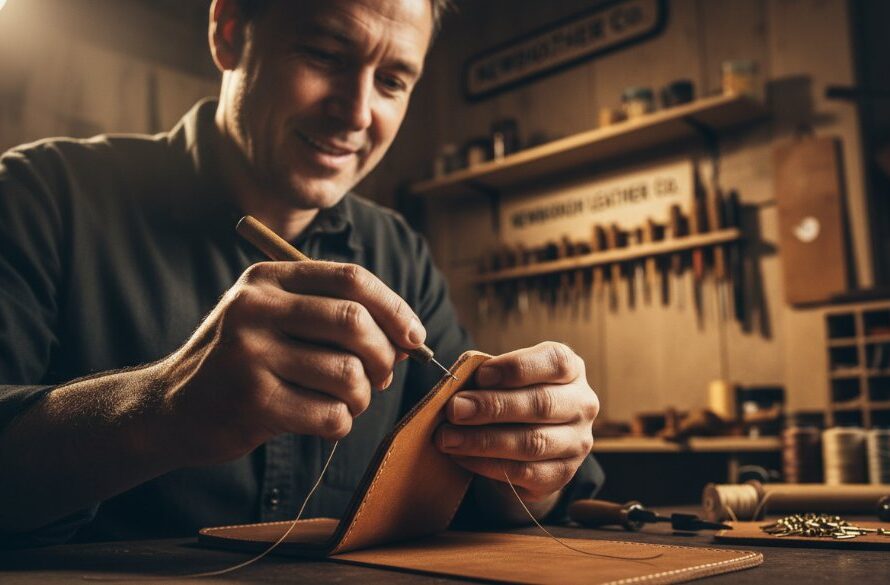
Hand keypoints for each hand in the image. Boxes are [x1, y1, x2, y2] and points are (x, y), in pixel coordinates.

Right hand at [156, 261, 424, 465]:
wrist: (172, 408)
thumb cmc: (242, 362)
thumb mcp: (275, 321)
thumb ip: (334, 320)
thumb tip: (408, 339)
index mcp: (267, 279)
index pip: (351, 279)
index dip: (394, 307)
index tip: (414, 336)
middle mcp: (255, 308)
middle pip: (354, 323)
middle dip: (384, 355)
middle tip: (382, 375)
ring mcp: (250, 354)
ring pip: (348, 374)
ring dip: (362, 397)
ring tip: (347, 401)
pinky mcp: (252, 402)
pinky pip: (330, 415)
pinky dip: (341, 423)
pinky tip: (324, 420)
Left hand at [435, 342, 598, 503]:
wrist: (531, 443)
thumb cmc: (514, 397)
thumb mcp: (508, 378)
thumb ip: (489, 379)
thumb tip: (457, 392)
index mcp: (571, 370)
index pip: (555, 362)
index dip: (516, 367)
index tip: (480, 375)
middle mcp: (582, 404)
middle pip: (541, 404)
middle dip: (492, 406)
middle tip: (455, 409)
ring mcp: (577, 442)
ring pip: (532, 442)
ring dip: (483, 440)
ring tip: (449, 437)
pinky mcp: (563, 474)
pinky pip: (524, 472)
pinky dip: (487, 464)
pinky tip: (462, 456)